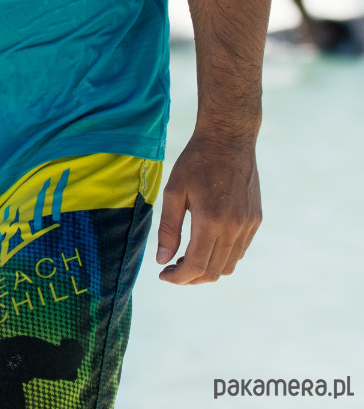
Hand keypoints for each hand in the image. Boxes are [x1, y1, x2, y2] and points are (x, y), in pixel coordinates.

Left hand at [156, 133, 260, 284]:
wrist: (228, 139)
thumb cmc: (196, 161)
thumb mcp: (174, 191)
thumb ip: (168, 228)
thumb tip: (162, 260)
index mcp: (210, 221)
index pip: (196, 266)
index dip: (178, 278)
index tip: (164, 275)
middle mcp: (234, 228)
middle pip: (213, 272)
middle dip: (191, 278)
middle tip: (173, 270)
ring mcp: (248, 225)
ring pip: (229, 265)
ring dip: (208, 270)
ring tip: (187, 259)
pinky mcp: (256, 220)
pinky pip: (240, 251)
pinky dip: (223, 257)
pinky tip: (207, 245)